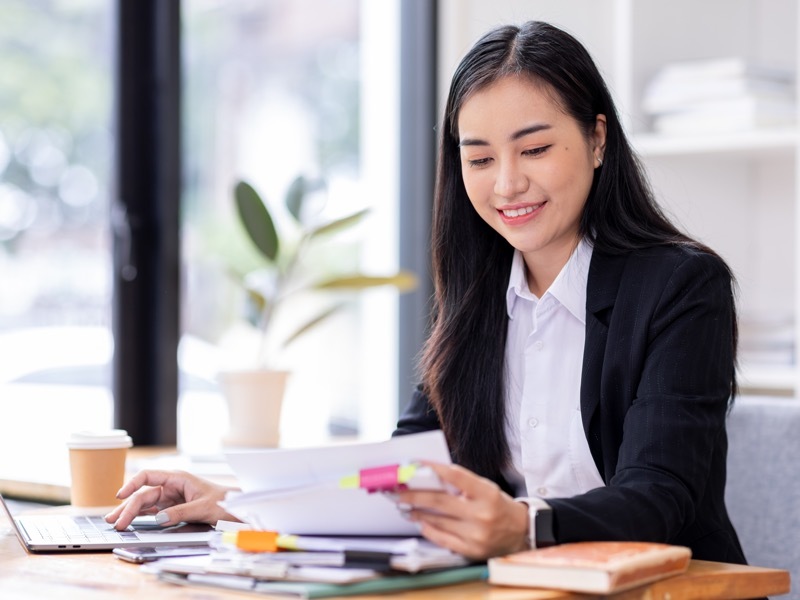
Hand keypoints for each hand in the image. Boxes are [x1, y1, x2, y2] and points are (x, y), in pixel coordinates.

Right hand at [104, 469, 240, 529]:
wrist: (235, 508)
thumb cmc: (223, 501)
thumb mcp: (203, 508)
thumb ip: (180, 513)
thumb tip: (159, 518)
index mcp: (177, 478)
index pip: (148, 476)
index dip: (132, 484)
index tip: (120, 495)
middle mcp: (171, 486)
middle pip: (143, 494)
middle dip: (128, 506)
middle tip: (114, 521)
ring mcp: (170, 498)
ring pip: (145, 504)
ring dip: (130, 512)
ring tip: (115, 522)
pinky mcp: (172, 508)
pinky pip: (152, 511)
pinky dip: (140, 516)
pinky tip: (130, 522)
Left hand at [394, 462, 528, 559]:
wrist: (520, 532)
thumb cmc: (498, 505)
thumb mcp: (485, 488)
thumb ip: (461, 484)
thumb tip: (429, 477)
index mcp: (487, 493)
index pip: (455, 476)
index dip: (432, 468)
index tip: (413, 465)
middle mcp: (482, 514)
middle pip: (439, 501)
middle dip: (413, 495)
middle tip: (397, 490)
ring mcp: (476, 534)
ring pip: (437, 520)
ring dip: (417, 512)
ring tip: (404, 505)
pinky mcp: (471, 550)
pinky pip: (442, 539)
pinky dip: (428, 529)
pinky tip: (419, 522)